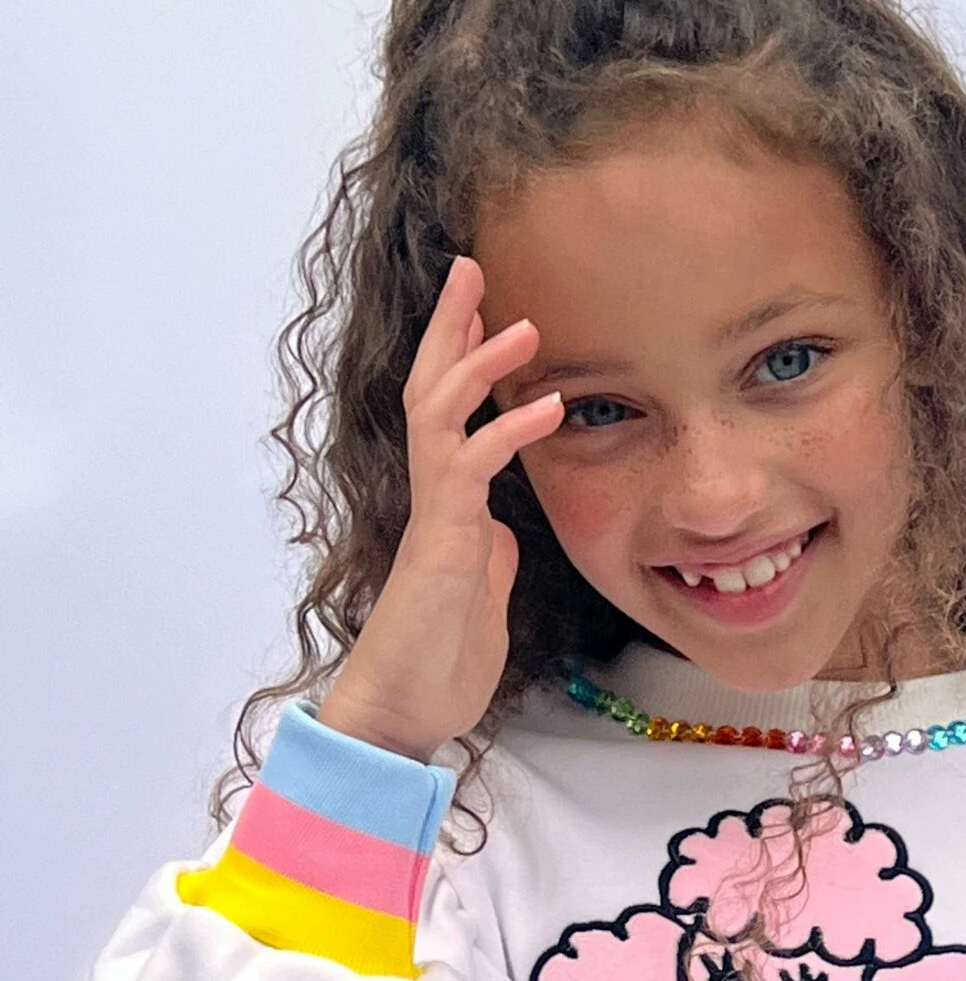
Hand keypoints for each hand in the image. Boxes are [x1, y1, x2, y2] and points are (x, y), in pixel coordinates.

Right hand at [317, 255, 562, 760]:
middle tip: (471, 267)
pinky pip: (472, 471)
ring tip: (522, 324)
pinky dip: (509, 433)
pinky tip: (546, 408)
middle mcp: (434, 499)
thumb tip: (500, 529)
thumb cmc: (439, 660)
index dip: (460, 358)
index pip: (447, 413)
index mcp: (447, 506)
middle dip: (452, 329)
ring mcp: (435, 517)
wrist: (403, 713)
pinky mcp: (443, 543)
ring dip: (478, 364)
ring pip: (442, 416)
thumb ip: (488, 552)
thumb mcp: (481, 595)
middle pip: (431, 391)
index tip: (481, 308)